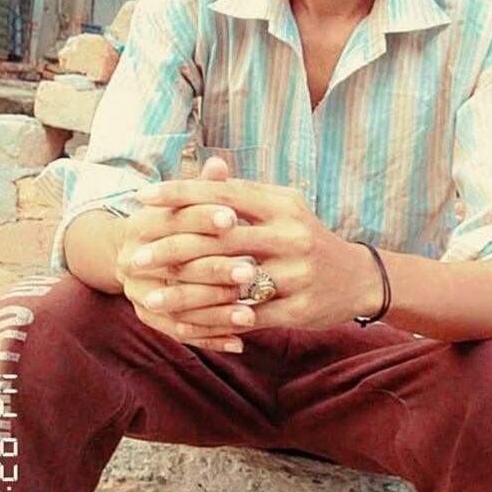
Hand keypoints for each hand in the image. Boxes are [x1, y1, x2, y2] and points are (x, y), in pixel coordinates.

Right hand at [115, 158, 257, 352]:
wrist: (136, 254)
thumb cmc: (176, 221)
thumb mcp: (186, 202)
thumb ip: (205, 187)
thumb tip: (219, 163)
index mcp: (142, 224)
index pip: (173, 220)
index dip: (203, 218)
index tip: (235, 219)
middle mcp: (132, 259)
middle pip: (177, 265)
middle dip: (215, 269)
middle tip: (251, 272)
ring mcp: (138, 291)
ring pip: (179, 305)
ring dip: (216, 310)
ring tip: (251, 314)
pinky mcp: (148, 318)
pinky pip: (180, 332)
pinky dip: (210, 337)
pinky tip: (240, 341)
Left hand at [134, 178, 381, 330]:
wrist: (356, 277)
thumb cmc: (305, 236)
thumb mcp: (281, 207)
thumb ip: (242, 193)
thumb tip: (204, 167)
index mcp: (282, 203)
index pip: (224, 193)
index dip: (181, 194)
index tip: (143, 197)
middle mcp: (291, 234)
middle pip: (221, 238)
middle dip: (172, 247)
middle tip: (135, 256)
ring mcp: (298, 273)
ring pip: (229, 283)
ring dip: (185, 293)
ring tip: (150, 297)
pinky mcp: (299, 308)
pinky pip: (248, 316)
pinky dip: (214, 320)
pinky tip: (184, 324)